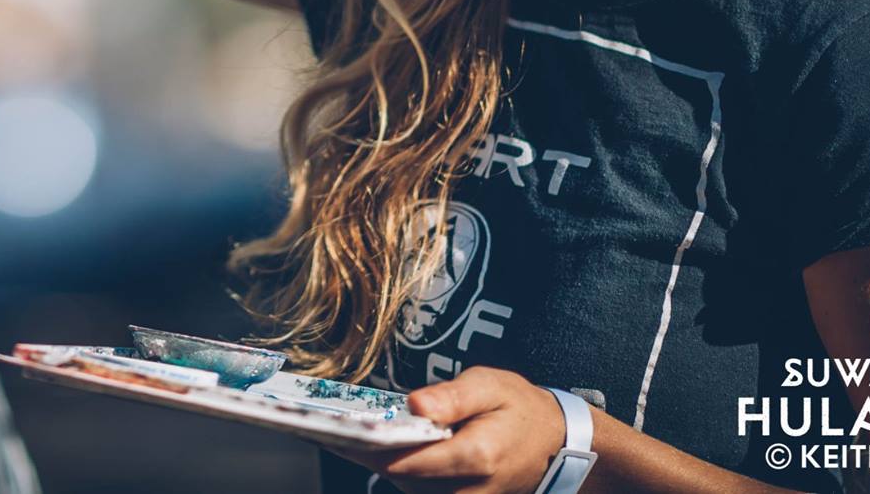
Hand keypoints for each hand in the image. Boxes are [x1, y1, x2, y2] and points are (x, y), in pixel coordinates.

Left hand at [320, 367, 569, 493]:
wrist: (555, 444)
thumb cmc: (520, 408)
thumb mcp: (491, 386)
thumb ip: (453, 398)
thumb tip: (416, 405)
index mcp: (475, 458)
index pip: (407, 459)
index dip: (365, 445)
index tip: (329, 429)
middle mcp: (466, 491)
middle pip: (397, 476)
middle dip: (358, 452)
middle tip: (313, 426)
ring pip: (402, 485)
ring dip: (370, 460)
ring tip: (331, 431)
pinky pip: (413, 487)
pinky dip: (390, 466)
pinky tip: (365, 444)